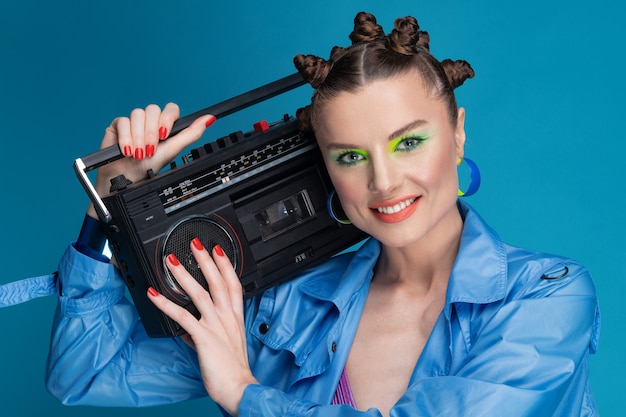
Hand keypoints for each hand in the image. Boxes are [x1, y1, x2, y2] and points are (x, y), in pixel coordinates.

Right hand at [87, 103, 215, 218]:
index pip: (170, 108)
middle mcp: (150, 121)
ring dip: (139, 137)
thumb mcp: (173, 150)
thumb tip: (209, 119)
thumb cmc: (150, 166)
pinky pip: (122, 121)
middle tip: (150, 150)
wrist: (128, 179)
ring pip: (137, 114)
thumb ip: (191, 133)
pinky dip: (126, 138)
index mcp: (165, 125)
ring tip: (138, 153)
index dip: (167, 119)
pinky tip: (126, 150)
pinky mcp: (119, 125)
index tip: (164, 135)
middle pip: (152, 109)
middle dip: (151, 132)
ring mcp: (134, 122)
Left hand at [148, 238, 256, 415]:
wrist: (239, 388)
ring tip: (171, 261)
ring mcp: (216, 326)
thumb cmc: (233, 370)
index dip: (226, 265)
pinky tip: (154, 295)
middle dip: (206, 260)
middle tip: (195, 243)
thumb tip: (188, 329)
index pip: (233, 284)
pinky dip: (166, 304)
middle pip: (217, 282)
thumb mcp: (223, 345)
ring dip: (184, 276)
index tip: (218, 249)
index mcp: (235, 318)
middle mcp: (227, 318)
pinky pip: (182, 317)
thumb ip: (205, 333)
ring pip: (200, 294)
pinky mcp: (204, 337)